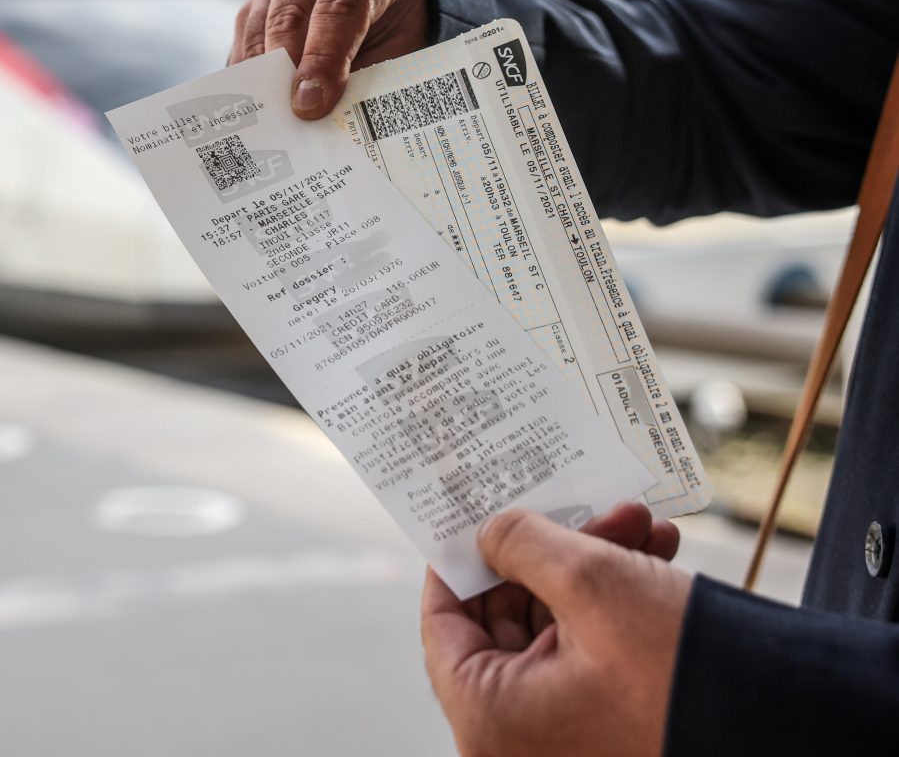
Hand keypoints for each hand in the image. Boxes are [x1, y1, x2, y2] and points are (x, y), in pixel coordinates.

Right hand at [230, 0, 429, 118]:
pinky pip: (243, 32)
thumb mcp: (403, 46)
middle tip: (287, 113)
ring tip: (268, 115)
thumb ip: (368, 74)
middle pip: (290, 9)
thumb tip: (322, 116)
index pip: (341, 2)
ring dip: (261, 72)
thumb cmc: (400, 23)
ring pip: (257, 21)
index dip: (323, 56)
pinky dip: (248, 69)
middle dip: (285, 67)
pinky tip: (256, 100)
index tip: (311, 103)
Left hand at [421, 502, 693, 756]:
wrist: (791, 724)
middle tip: (579, 501)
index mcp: (488, 715)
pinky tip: (656, 549)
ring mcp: (566, 732)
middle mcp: (517, 735)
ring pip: (558, 625)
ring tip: (636, 520)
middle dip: (549, 550)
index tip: (477, 510)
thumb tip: (490, 532)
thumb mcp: (590, 582)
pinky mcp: (611, 723)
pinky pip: (595, 650)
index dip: (461, 557)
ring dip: (594, 564)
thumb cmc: (681, 668)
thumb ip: (522, 544)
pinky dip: (620, 599)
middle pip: (506, 617)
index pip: (444, 621)